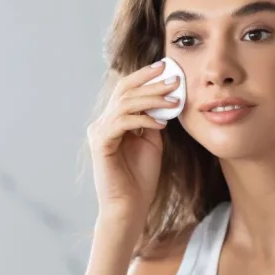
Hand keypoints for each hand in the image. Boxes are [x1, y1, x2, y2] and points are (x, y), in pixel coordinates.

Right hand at [87, 61, 179, 222]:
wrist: (130, 206)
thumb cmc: (141, 178)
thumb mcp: (152, 142)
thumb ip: (153, 120)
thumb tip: (166, 99)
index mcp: (114, 120)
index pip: (127, 89)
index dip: (145, 76)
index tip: (167, 67)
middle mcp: (103, 122)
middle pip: (125, 91)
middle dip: (151, 82)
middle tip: (174, 79)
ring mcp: (100, 132)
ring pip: (125, 104)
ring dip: (152, 99)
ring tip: (174, 100)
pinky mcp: (101, 143)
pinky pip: (122, 122)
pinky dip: (143, 120)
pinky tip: (160, 124)